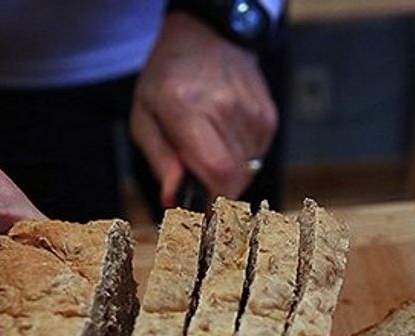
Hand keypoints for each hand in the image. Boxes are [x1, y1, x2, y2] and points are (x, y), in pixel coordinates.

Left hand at [131, 12, 277, 206]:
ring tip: (210, 142)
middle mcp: (226, 110)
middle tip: (198, 178)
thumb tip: (173, 199)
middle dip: (215, 189)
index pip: (218, 173)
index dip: (214, 203)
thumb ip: (160, 159)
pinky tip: (226, 132)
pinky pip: (257, 156)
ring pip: (246, 171)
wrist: (208, 38)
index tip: (203, 217)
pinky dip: (240, 155)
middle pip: (234, 179)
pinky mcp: (269, 118)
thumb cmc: (169, 78)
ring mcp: (253, 114)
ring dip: (226, 170)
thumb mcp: (145, 116)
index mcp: (188, 108)